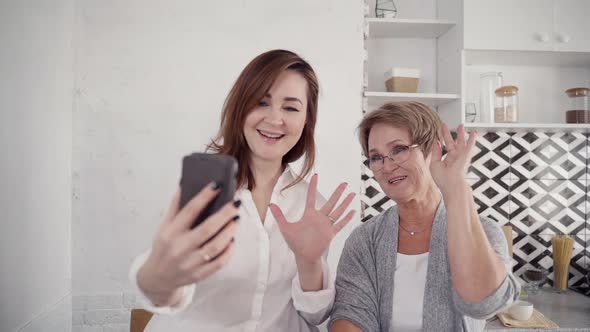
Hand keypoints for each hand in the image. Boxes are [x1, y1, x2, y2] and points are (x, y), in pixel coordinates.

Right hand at [137, 183, 238, 305]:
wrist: (157, 278)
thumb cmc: (164, 248)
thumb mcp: (164, 227)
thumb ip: (174, 207)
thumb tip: (184, 184)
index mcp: (171, 233)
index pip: (190, 210)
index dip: (204, 196)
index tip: (217, 186)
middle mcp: (180, 248)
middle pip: (207, 228)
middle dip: (224, 214)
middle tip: (236, 203)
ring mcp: (190, 263)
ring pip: (216, 246)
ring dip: (229, 231)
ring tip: (236, 219)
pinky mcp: (198, 274)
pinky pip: (219, 263)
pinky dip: (228, 251)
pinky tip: (232, 240)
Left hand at [269, 174, 355, 264]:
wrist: (304, 256)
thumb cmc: (295, 243)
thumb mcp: (286, 228)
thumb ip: (279, 216)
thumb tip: (270, 204)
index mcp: (309, 215)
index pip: (311, 197)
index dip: (313, 186)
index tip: (316, 175)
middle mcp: (319, 218)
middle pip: (331, 202)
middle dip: (338, 193)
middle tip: (344, 183)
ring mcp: (326, 225)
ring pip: (338, 211)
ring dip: (345, 203)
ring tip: (352, 194)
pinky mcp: (331, 233)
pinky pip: (340, 224)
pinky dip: (347, 218)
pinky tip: (353, 211)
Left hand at [430, 123, 475, 193]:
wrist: (451, 186)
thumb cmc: (443, 179)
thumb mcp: (434, 164)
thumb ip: (435, 153)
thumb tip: (437, 143)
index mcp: (448, 160)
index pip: (444, 148)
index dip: (441, 141)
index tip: (438, 136)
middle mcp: (455, 158)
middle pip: (452, 143)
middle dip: (449, 134)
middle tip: (445, 126)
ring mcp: (461, 157)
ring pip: (461, 142)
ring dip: (461, 134)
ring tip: (461, 125)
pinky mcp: (465, 156)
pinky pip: (469, 146)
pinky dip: (472, 139)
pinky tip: (474, 133)